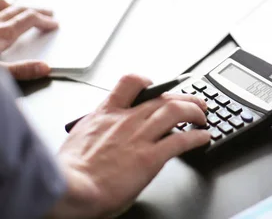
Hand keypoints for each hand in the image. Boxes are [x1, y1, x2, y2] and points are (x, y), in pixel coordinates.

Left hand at [0, 0, 58, 79]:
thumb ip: (21, 70)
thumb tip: (44, 67)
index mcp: (1, 33)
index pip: (29, 20)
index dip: (44, 20)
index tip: (53, 24)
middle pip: (18, 10)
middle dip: (36, 11)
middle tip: (48, 13)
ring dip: (14, 5)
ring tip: (21, 8)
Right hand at [50, 74, 209, 218]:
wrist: (68, 190)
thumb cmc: (69, 172)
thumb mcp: (78, 137)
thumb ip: (96, 128)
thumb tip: (101, 132)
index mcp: (106, 114)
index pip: (131, 82)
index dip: (150, 81)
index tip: (158, 87)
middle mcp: (126, 120)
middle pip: (163, 97)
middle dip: (184, 98)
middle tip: (195, 102)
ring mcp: (139, 137)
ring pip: (176, 111)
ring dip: (195, 113)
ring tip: (203, 118)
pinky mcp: (149, 158)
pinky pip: (181, 140)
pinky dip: (196, 137)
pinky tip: (203, 138)